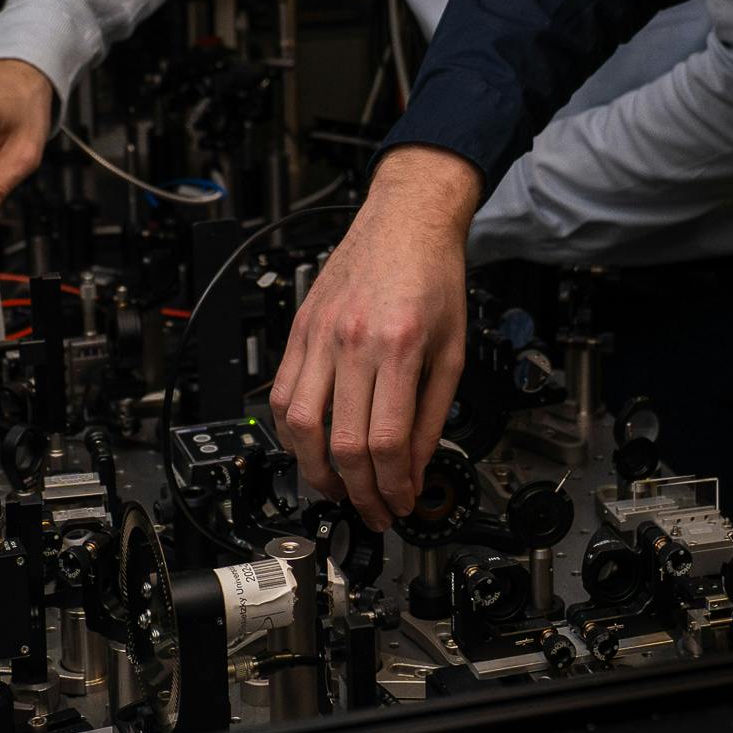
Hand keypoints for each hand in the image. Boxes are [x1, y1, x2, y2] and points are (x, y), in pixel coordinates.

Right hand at [268, 146, 480, 530]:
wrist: (406, 221)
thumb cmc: (433, 277)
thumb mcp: (452, 351)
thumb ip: (432, 416)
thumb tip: (415, 467)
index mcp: (399, 348)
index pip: (384, 442)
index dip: (390, 487)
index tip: (399, 504)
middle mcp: (353, 342)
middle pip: (341, 443)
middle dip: (357, 493)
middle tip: (371, 510)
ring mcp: (319, 335)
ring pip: (297, 425)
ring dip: (314, 470)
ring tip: (336, 488)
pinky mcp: (300, 329)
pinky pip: (280, 392)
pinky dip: (290, 431)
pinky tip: (309, 446)